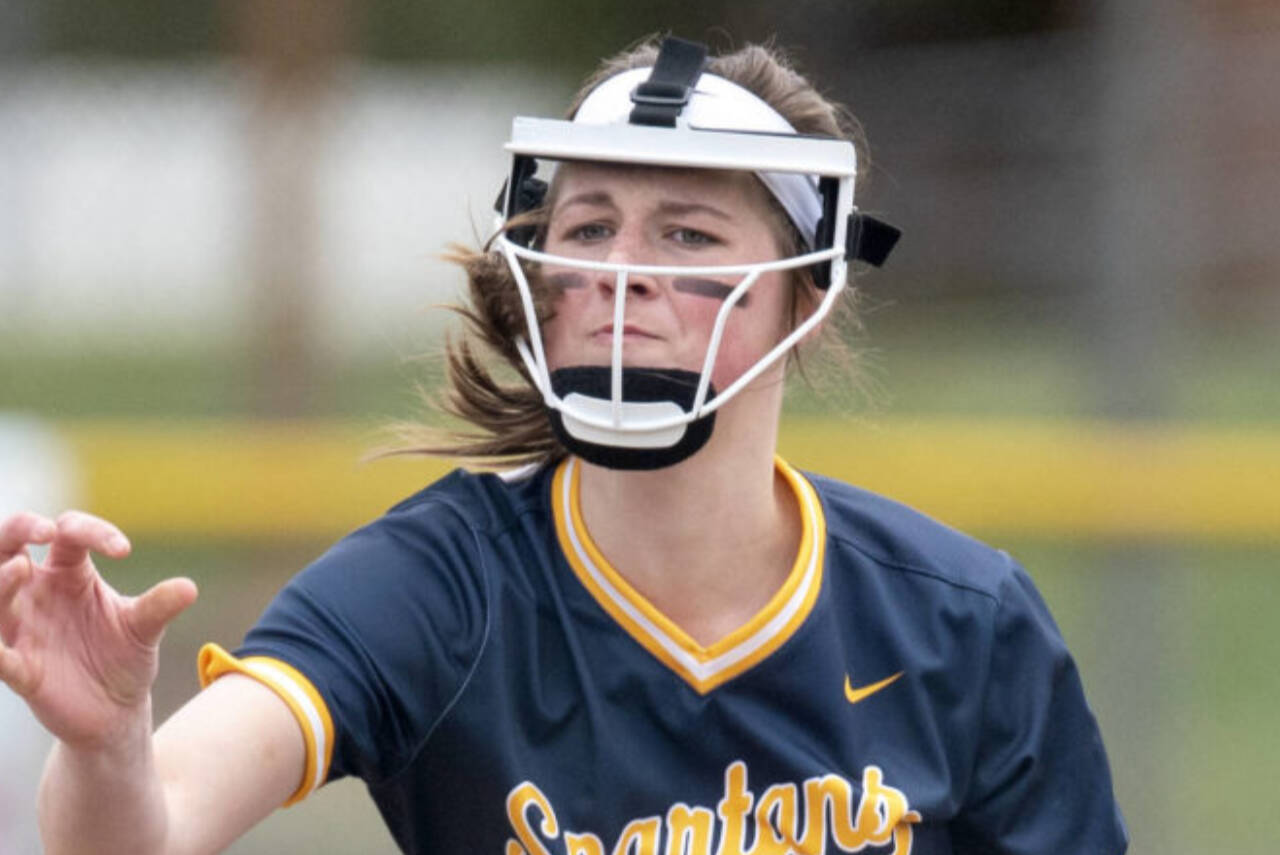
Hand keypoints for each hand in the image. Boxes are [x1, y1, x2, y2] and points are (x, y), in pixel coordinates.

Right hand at [0, 511, 197, 748]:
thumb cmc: (123, 656)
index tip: (124, 551)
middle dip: (20, 528)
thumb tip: (190, 588)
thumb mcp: (144, 628)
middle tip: (44, 531)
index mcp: (70, 573)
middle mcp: (37, 593)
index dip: (93, 532)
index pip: (70, 534)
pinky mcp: (19, 667)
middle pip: (10, 544)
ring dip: (1, 581)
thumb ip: (159, 606)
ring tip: (19, 568)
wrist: (115, 710)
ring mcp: (22, 628)